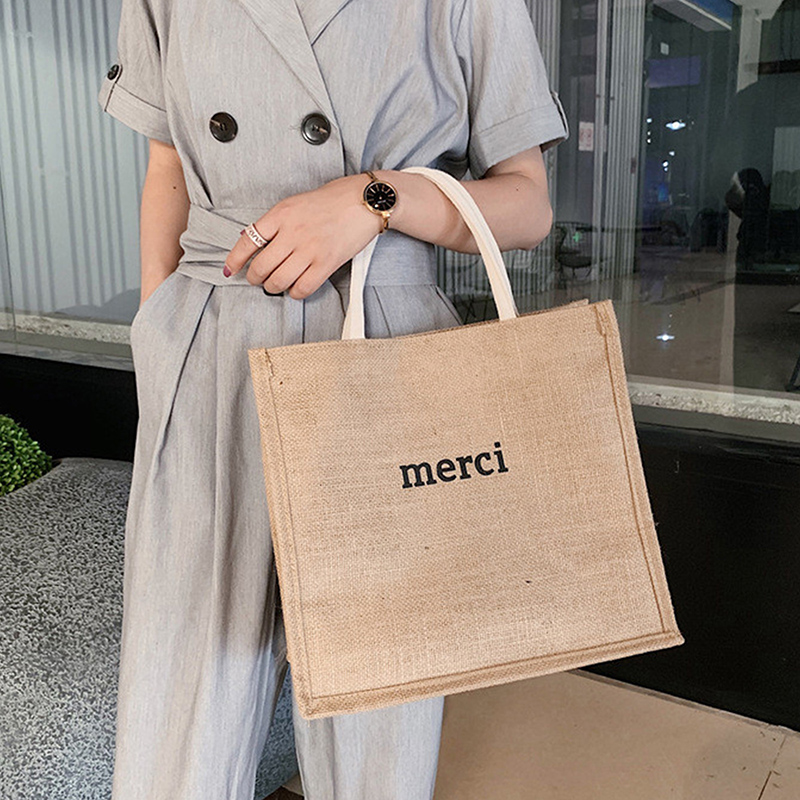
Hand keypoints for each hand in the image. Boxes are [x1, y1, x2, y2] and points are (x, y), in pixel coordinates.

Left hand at [223, 175, 383, 298]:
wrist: (365, 200)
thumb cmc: (333, 200)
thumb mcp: (296, 202)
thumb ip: (274, 222)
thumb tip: (250, 239)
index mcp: (281, 214)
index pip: (248, 241)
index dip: (234, 260)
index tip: (229, 270)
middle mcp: (292, 233)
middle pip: (261, 267)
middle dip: (255, 278)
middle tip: (258, 279)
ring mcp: (310, 249)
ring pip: (279, 281)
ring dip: (273, 288)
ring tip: (276, 284)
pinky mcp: (326, 263)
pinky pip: (302, 288)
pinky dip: (294, 293)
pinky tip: (295, 287)